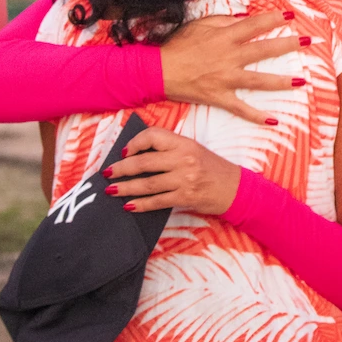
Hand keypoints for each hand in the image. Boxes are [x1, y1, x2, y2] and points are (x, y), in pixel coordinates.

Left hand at [106, 125, 240, 215]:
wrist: (234, 188)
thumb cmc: (211, 167)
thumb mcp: (193, 150)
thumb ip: (169, 149)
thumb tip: (137, 154)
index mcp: (184, 143)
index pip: (153, 136)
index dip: (135, 143)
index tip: (124, 151)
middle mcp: (184, 159)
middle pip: (145, 162)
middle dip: (122, 168)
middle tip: (107, 173)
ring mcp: (185, 179)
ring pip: (148, 184)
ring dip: (126, 187)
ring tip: (111, 190)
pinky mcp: (185, 197)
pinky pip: (157, 201)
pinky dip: (141, 204)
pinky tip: (129, 205)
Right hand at [160, 10, 306, 123]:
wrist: (159, 70)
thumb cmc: (178, 45)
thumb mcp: (199, 25)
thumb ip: (223, 21)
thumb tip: (244, 19)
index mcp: (225, 37)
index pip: (255, 25)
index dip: (273, 20)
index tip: (291, 17)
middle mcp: (230, 57)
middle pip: (264, 50)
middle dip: (289, 45)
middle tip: (310, 42)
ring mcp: (226, 79)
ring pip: (259, 80)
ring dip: (282, 81)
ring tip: (302, 81)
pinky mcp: (220, 97)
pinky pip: (241, 108)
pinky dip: (257, 116)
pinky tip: (274, 121)